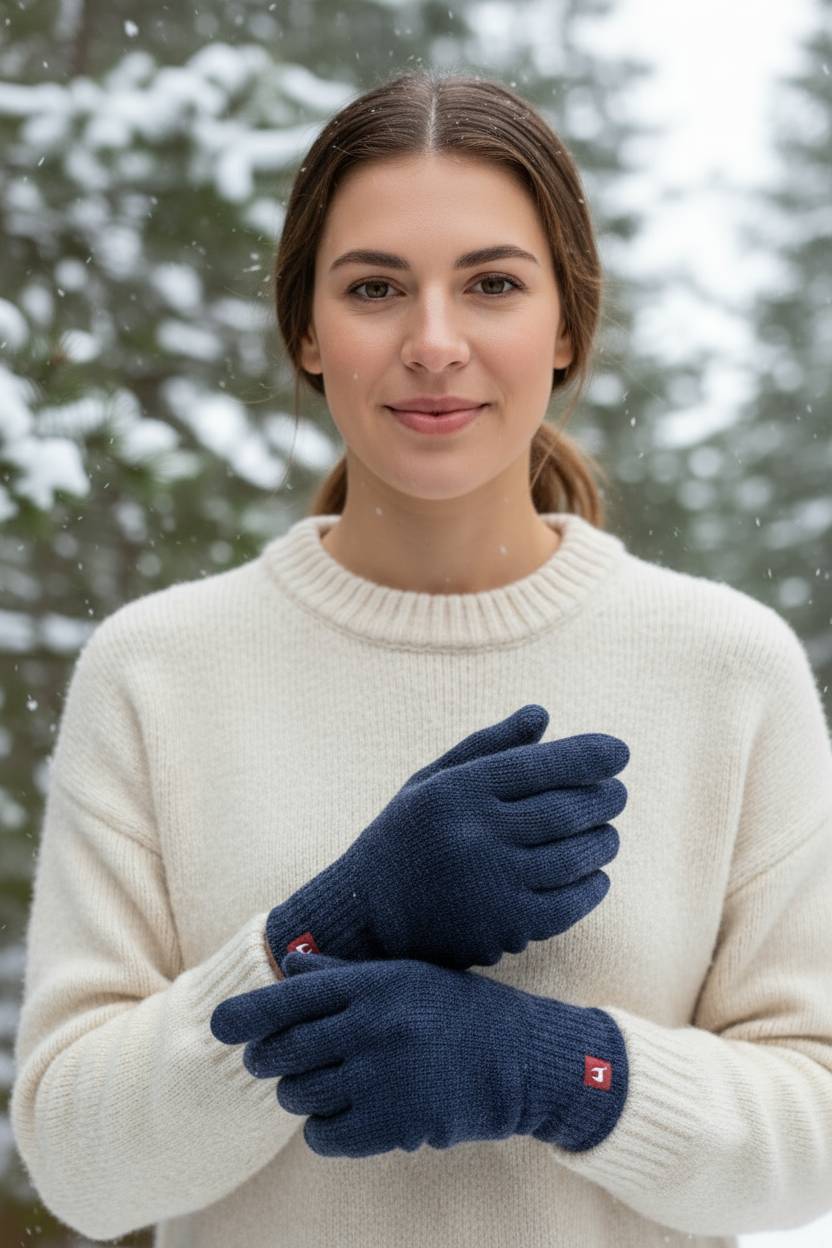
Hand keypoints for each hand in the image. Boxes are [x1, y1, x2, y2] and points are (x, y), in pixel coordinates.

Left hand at [211, 951, 627, 1156]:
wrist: (524, 1059)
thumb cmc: (459, 1010)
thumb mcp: (406, 976)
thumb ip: (343, 973)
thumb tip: (289, 961)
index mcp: (374, 984)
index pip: (289, 998)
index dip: (246, 1014)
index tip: (219, 1025)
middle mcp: (373, 1027)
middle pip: (284, 1052)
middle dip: (269, 1060)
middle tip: (275, 1063)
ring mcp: (382, 1077)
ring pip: (299, 1095)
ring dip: (299, 1095)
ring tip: (321, 1086)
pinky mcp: (393, 1125)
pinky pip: (325, 1136)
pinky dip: (324, 1131)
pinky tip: (344, 1117)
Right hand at [266, 704, 628, 968]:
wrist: (367, 916)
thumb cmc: (408, 836)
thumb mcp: (433, 780)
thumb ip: (489, 746)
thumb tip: (543, 714)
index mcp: (458, 792)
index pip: (541, 764)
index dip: (589, 755)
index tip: (621, 751)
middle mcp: (475, 835)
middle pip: (566, 810)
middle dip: (604, 798)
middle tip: (618, 794)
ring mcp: (492, 885)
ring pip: (575, 856)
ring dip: (604, 841)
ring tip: (608, 833)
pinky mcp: (504, 929)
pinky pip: (569, 904)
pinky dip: (592, 886)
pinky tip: (595, 874)